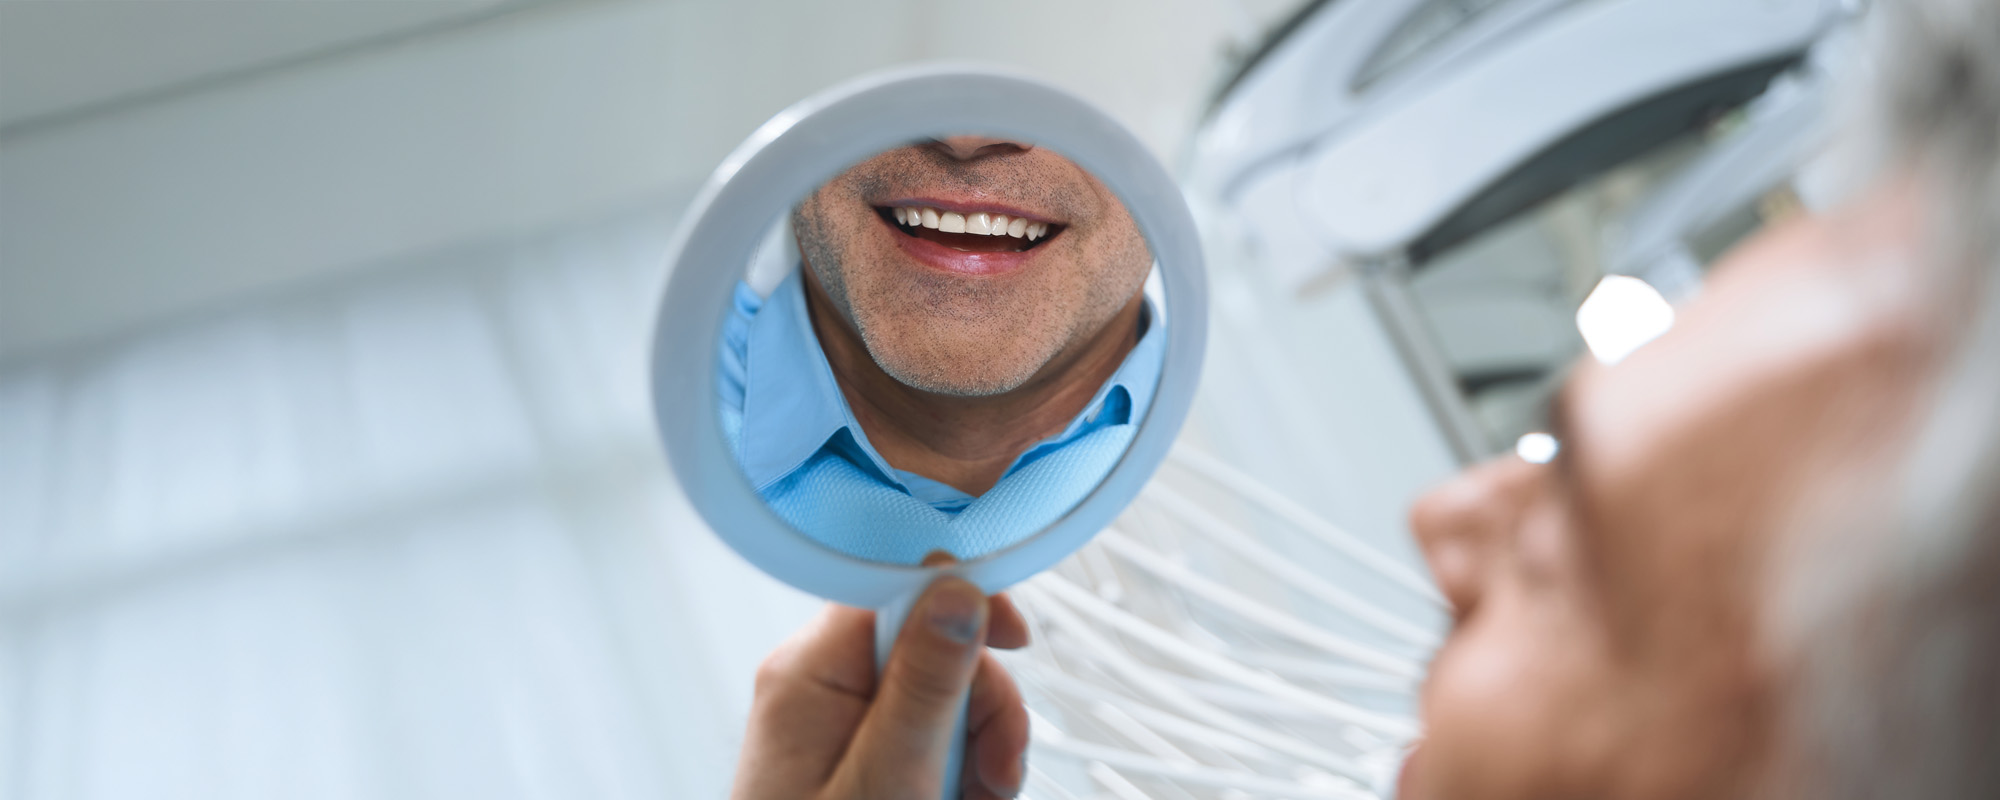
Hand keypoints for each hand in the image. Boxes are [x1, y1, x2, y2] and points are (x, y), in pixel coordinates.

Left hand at [731, 577, 1032, 799]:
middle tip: (993, 773)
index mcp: (809, 672)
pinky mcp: (862, 760)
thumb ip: (924, 684)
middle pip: (934, 648)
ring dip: (979, 749)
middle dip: (981, 707)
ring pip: (944, 698)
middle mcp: (821, 688)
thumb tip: (957, 588)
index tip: (1017, 640)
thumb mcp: (887, 779)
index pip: (896, 591)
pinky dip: (961, 772)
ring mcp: (840, 725)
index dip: (963, 605)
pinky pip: (932, 738)